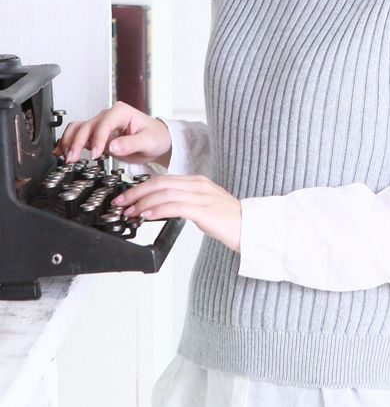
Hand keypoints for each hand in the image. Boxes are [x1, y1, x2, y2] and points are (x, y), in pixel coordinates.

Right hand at [57, 102, 172, 167]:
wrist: (156, 141)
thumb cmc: (155, 137)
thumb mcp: (148, 141)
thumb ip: (131, 143)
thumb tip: (112, 146)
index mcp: (122, 112)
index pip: (104, 123)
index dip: (98, 138)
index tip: (96, 154)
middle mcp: (109, 116)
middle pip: (87, 126)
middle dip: (78, 142)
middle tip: (73, 158)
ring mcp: (101, 125)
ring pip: (78, 128)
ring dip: (70, 141)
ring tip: (67, 157)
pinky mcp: (97, 135)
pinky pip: (78, 135)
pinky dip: (69, 142)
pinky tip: (62, 151)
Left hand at [112, 175, 241, 252]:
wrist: (252, 228)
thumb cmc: (229, 222)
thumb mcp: (204, 208)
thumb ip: (185, 204)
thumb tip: (162, 209)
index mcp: (197, 182)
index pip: (163, 179)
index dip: (141, 187)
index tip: (127, 196)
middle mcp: (198, 185)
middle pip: (160, 182)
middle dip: (136, 192)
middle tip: (120, 202)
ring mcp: (202, 196)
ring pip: (165, 193)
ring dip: (143, 202)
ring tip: (130, 212)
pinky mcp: (204, 210)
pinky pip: (176, 206)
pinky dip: (158, 209)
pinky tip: (147, 216)